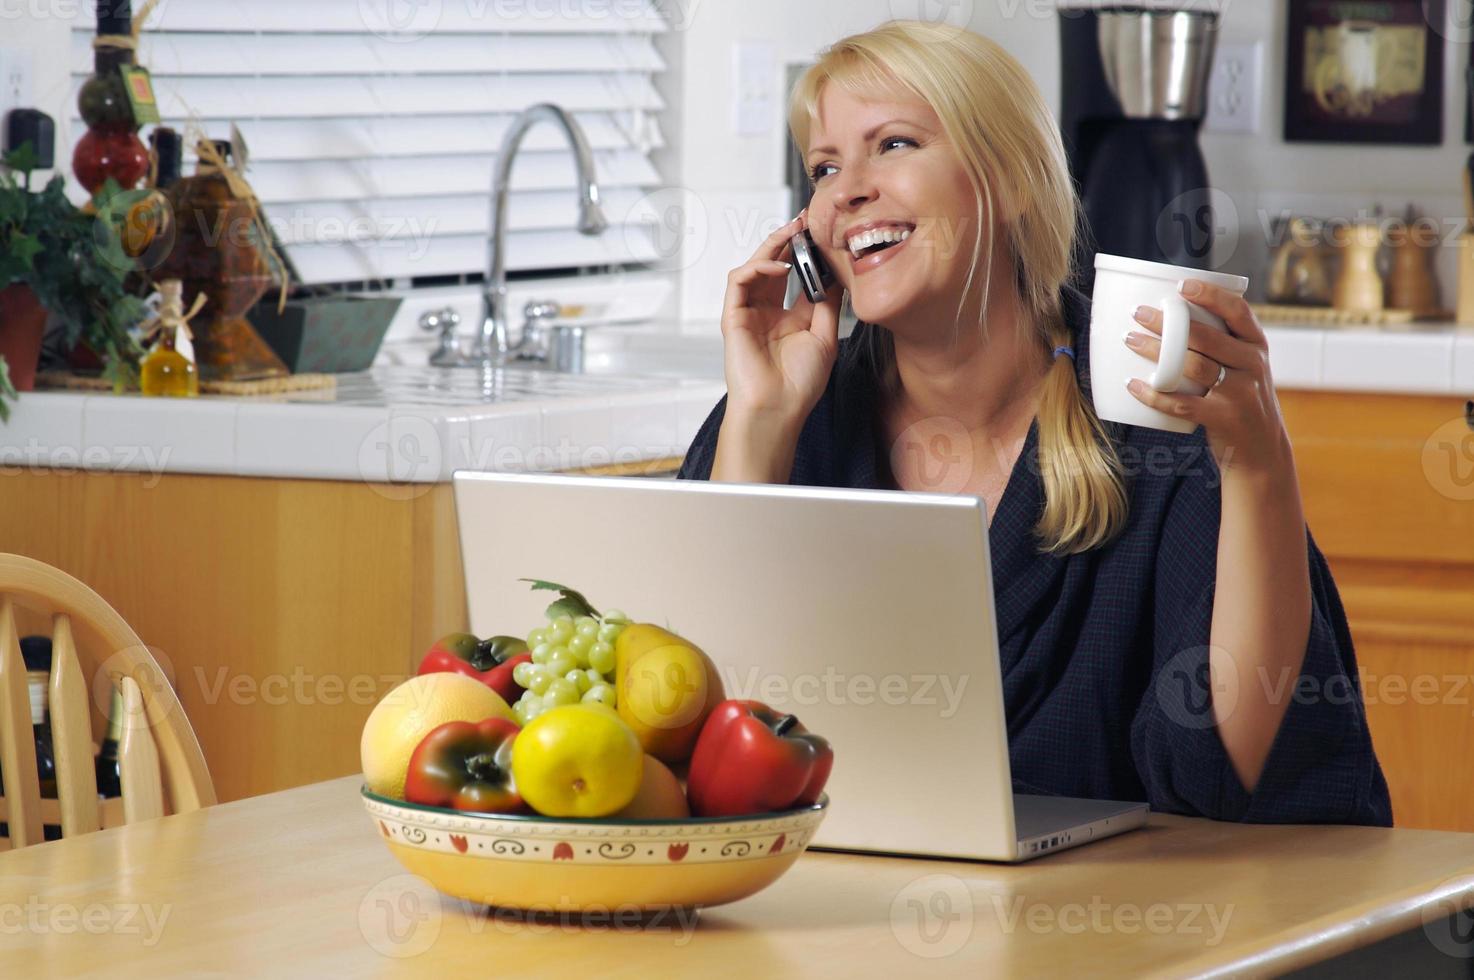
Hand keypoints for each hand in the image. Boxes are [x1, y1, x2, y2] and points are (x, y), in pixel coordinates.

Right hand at [720, 210, 843, 425]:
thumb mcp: (824, 335)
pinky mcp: (732, 316)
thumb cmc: (800, 383)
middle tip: (807, 219)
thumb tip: (834, 272)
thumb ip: (826, 302)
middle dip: (788, 240)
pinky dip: (758, 268)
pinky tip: (780, 267)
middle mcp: (766, 312)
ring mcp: (748, 313)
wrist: (778, 408)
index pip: (795, 276)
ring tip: (794, 233)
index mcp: (788, 318)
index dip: (806, 253)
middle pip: (774, 265)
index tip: (822, 233)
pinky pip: (739, 280)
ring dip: (772, 246)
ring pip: (754, 267)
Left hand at [1123, 279, 1293, 480]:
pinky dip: (1155, 394)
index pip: (1238, 311)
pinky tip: (1134, 385)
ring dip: (1156, 351)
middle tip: (1137, 313)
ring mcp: (1240, 392)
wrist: (1262, 451)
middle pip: (1205, 336)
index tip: (1181, 285)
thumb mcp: (1245, 369)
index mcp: (1257, 346)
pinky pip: (1182, 403)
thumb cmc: (1242, 401)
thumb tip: (1173, 317)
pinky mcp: (1224, 418)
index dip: (1211, 295)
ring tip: (1130, 340)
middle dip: (1167, 322)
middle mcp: (1252, 365)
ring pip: (1191, 365)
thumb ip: (1223, 346)